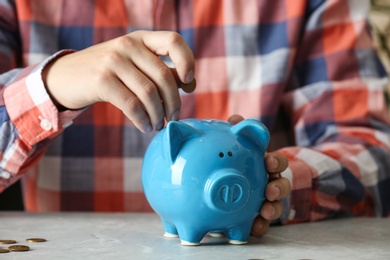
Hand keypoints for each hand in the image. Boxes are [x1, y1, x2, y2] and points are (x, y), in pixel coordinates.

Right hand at [43, 30, 195, 132]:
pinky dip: (143, 120)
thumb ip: (161, 71)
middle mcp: (128, 45)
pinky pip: (132, 105)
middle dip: (174, 103)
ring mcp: (113, 60)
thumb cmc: (108, 73)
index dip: (187, 61)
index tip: (189, 83)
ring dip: (158, 115)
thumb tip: (190, 84)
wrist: (66, 77)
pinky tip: (145, 127)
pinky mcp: (101, 80)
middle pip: (164, 77)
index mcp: (141, 39)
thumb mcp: (134, 65)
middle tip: (173, 118)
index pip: (173, 41)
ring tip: (158, 125)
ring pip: (149, 93)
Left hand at [228, 114, 290, 236]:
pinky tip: (254, 229)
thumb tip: (235, 118)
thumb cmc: (238, 164)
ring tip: (264, 213)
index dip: (276, 162)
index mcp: (266, 166)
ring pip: (276, 206)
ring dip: (272, 209)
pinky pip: (263, 224)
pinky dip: (261, 227)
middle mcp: (270, 183)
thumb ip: (237, 133)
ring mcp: (267, 201)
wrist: (229, 187)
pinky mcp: (260, 218)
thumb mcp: (238, 149)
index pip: (277, 162)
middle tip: (269, 191)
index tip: (269, 163)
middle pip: (282, 185)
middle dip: (278, 188)